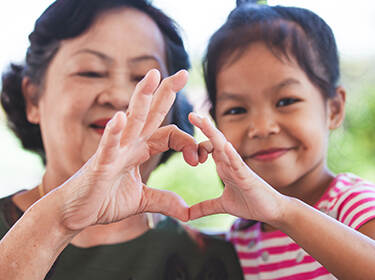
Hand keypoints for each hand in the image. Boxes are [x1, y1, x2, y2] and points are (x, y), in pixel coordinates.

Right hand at [58, 69, 197, 230]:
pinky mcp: (100, 164)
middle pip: (151, 113)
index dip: (188, 143)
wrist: (76, 213)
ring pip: (131, 120)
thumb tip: (186, 211)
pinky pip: (108, 145)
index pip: (170, 135)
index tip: (200, 159)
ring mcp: (114, 151)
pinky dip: (113, 132)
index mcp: (140, 150)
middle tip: (183, 73)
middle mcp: (129, 144)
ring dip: (142, 97)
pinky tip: (120, 117)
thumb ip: (163, 200)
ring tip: (153, 75)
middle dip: (166, 92)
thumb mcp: (141, 201)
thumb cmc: (104, 201)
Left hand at [189, 113, 286, 225]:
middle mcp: (230, 163)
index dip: (196, 147)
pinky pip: (238, 164)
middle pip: (215, 141)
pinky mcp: (248, 177)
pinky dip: (231, 155)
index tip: (185, 151)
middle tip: (191, 114)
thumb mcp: (222, 206)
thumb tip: (186, 216)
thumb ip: (204, 208)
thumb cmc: (251, 203)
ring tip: (204, 121)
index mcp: (224, 167)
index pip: (208, 149)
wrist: (273, 211)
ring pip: (225, 147)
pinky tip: (224, 146)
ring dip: (214, 134)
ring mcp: (239, 168)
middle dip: (204, 127)